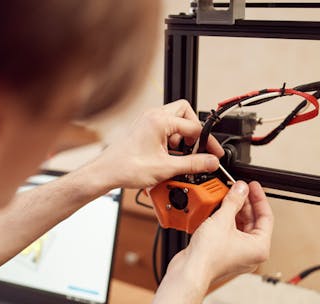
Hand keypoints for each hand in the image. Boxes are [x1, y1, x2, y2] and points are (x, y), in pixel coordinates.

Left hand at [94, 100, 223, 188]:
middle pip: (186, 114)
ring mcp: (147, 122)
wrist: (106, 173)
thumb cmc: (126, 167)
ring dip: (181, 138)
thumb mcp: (166, 168)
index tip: (213, 155)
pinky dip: (171, 142)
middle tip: (195, 149)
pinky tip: (168, 159)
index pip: (194, 127)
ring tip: (178, 157)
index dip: (207, 143)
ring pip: (175, 121)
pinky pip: (164, 130)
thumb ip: (192, 164)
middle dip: (194, 132)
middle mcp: (153, 116)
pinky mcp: (144, 130)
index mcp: (160, 120)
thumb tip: (211, 162)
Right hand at [169, 181, 272, 286]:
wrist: (189, 270)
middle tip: (238, 189)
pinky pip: (229, 234)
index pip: (266, 217)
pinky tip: (218, 211)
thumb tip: (241, 189)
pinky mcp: (224, 254)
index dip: (259, 198)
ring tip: (227, 198)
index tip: (253, 187)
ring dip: (233, 212)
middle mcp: (251, 253)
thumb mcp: (223, 220)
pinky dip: (225, 221)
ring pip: (240, 227)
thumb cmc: (208, 256)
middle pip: (253, 222)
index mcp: (259, 247)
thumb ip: (234, 201)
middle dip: (244, 204)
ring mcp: (237, 254)